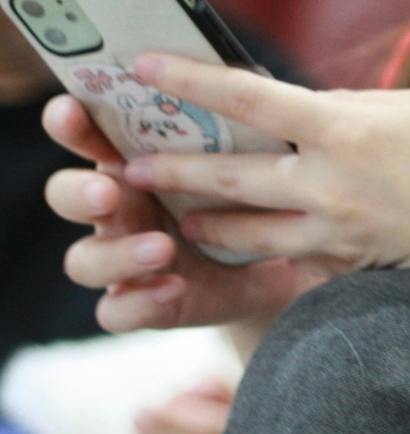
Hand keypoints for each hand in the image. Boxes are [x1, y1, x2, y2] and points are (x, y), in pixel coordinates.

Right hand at [42, 95, 312, 335]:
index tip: (75, 110)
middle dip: (79, 193)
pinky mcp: (142, 304)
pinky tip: (174, 287)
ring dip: (118, 254)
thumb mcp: (244, 164)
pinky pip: (117, 311)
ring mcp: (122, 261)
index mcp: (129, 164)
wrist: (276, 270)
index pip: (82, 136)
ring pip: (84, 260)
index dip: (70, 123)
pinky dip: (140, 301)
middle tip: (111, 191)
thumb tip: (253, 80)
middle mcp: (116, 211)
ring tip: (163, 248)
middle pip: (66, 198)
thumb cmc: (250, 202)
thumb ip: (231, 131)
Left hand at [116, 55, 409, 294]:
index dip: (188, 82)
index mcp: (345, 131)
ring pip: (253, 234)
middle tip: (132, 170)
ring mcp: (343, 237)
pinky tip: (268, 253)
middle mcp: (331, 188)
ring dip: (211, 226)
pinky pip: (304, 262)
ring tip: (185, 222)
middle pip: (230, 178)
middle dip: (174, 172)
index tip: (142, 68)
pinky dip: (280, 255)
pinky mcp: (360, 272)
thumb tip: (317, 116)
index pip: (247, 100)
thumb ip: (360, 110)